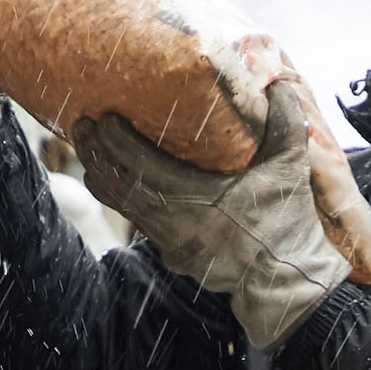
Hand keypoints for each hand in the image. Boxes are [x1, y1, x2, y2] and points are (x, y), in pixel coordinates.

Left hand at [75, 80, 370, 348]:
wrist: (286, 286)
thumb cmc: (287, 225)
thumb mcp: (290, 169)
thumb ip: (285, 122)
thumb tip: (277, 83)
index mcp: (197, 200)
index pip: (141, 166)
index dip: (117, 141)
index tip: (102, 116)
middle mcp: (174, 224)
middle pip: (119, 186)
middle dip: (96, 154)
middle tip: (79, 125)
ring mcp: (171, 244)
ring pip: (123, 208)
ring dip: (103, 178)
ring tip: (87, 151)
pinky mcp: (175, 257)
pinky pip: (138, 223)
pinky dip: (122, 199)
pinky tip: (116, 184)